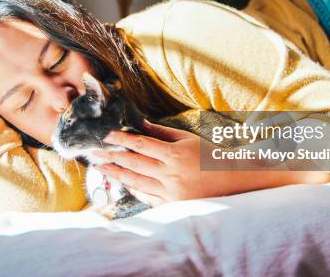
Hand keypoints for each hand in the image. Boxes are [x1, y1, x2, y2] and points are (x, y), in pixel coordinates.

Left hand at [92, 119, 232, 205]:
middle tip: (94, 152)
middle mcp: (171, 174)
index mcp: (175, 154)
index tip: (107, 135)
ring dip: (116, 174)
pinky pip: (147, 196)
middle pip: (134, 163)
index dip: (121, 139)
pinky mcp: (173, 205)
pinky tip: (122, 182)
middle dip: (111, 157)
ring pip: (136, 181)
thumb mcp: (188, 139)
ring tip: (100, 167)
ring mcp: (171, 192)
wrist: (235, 182)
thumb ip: (161, 132)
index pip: (141, 144)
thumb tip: (139, 124)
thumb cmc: (211, 156)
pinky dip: (133, 188)